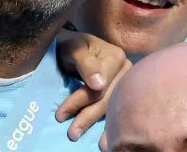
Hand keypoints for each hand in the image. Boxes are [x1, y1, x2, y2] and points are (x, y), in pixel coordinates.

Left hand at [56, 29, 130, 149]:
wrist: (74, 44)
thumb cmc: (71, 45)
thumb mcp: (73, 48)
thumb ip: (85, 63)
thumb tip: (99, 84)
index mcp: (116, 57)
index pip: (97, 86)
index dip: (79, 100)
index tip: (60, 114)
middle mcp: (126, 71)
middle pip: (106, 99)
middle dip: (87, 117)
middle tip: (71, 133)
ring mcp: (126, 84)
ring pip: (111, 108)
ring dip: (97, 125)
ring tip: (80, 137)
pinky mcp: (122, 93)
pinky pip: (116, 110)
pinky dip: (110, 126)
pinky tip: (107, 141)